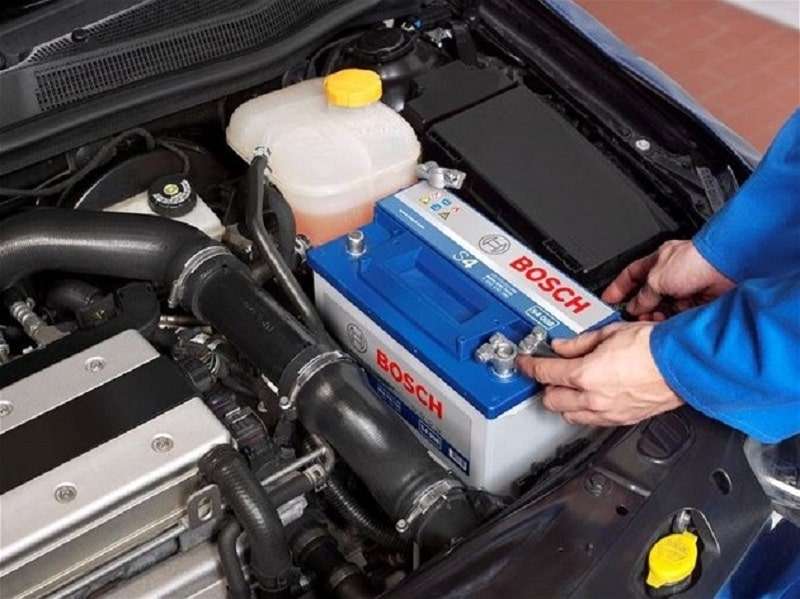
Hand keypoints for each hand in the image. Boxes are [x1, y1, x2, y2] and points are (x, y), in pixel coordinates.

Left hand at [517, 322, 683, 425]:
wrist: (683, 363)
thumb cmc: (653, 347)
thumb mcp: (609, 333)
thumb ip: (580, 342)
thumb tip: (562, 346)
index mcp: (585, 374)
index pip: (544, 372)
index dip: (529, 365)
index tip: (524, 362)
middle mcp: (593, 398)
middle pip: (551, 399)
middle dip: (545, 385)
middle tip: (548, 372)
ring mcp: (608, 412)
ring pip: (569, 415)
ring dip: (563, 401)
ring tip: (568, 386)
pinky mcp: (622, 420)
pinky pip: (592, 421)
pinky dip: (583, 411)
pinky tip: (588, 398)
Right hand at [602, 240, 733, 319]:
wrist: (728, 268)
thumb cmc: (697, 260)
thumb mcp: (657, 277)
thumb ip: (643, 293)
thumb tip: (635, 306)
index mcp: (659, 262)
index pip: (632, 275)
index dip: (618, 288)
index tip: (608, 300)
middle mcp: (672, 275)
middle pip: (648, 295)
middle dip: (639, 308)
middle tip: (631, 319)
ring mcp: (686, 289)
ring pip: (663, 308)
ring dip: (655, 317)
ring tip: (649, 324)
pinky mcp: (698, 303)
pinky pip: (678, 317)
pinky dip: (671, 322)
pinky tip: (665, 327)